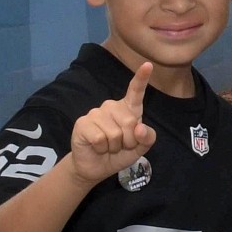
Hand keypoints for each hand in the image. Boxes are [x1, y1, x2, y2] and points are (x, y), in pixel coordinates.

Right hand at [67, 60, 155, 184]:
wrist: (96, 167)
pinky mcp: (83, 123)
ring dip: (114, 146)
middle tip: (120, 146)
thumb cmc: (119, 154)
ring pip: (115, 133)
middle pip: (130, 122)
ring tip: (108, 147)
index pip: (135, 92)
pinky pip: (100, 138)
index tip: (148, 64)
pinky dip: (102, 148)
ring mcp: (95, 113)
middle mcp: (111, 107)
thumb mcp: (140, 149)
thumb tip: (139, 127)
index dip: (141, 78)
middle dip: (129, 141)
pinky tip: (97, 147)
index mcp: (128, 110)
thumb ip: (147, 138)